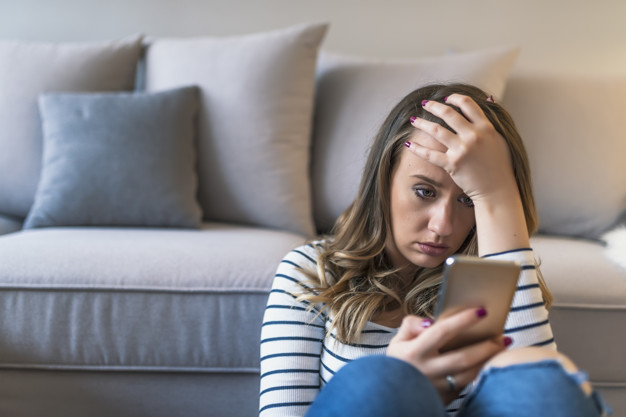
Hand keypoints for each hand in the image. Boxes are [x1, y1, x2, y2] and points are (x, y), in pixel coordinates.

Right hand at [386, 308, 508, 404]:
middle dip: (486, 346)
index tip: (482, 311)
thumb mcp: (397, 342)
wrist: (393, 395)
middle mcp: (428, 370)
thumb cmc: (398, 364)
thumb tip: (429, 321)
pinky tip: (489, 363)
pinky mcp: (445, 399)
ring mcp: (438, 387)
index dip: (462, 320)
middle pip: (463, 358)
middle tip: (504, 336)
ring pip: (470, 375)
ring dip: (489, 361)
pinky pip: (467, 385)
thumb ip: (411, 326)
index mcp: (415, 352)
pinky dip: (480, 373)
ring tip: (502, 348)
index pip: (442, 332)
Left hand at [407, 95, 515, 204]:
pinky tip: (408, 144)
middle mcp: (473, 136)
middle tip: (425, 104)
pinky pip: (430, 154)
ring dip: (422, 123)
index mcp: (486, 128)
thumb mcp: (500, 139)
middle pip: (448, 114)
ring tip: (413, 120)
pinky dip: (417, 149)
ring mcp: (462, 150)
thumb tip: (489, 98)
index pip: (467, 104)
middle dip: (434, 106)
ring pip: (436, 130)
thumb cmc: (500, 166)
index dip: (454, 98)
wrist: (497, 190)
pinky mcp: (452, 164)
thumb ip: (490, 120)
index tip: (446, 98)